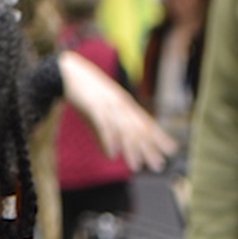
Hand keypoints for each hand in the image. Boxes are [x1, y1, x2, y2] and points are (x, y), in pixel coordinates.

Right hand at [58, 50, 176, 171]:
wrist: (66, 72)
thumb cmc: (82, 94)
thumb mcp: (96, 118)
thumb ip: (104, 137)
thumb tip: (112, 157)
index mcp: (124, 105)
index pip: (146, 122)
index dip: (159, 136)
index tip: (172, 149)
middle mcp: (121, 104)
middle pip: (138, 129)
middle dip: (149, 148)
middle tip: (158, 165)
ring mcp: (108, 104)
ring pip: (123, 129)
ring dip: (131, 149)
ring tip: (136, 166)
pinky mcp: (93, 106)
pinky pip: (104, 125)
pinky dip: (109, 140)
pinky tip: (113, 154)